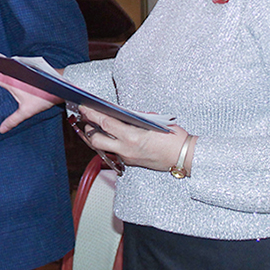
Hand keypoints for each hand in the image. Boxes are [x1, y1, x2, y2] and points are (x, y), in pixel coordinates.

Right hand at [0, 70, 61, 132]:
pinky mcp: (31, 69)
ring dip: (7, 78)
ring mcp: (23, 69)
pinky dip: (16, 77)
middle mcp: (15, 72)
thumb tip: (1, 129)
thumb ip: (13, 120)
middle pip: (0, 73)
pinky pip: (18, 71)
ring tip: (8, 90)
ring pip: (10, 71)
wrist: (62, 86)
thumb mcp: (26, 111)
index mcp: (10, 80)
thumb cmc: (44, 96)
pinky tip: (20, 87)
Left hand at [75, 106, 190, 172]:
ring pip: (102, 148)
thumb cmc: (174, 138)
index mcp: (132, 137)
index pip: (105, 124)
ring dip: (95, 137)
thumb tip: (123, 112)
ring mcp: (127, 158)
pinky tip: (107, 136)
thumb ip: (136, 117)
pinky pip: (113, 152)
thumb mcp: (154, 121)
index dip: (92, 115)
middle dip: (88, 128)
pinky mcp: (130, 163)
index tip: (85, 107)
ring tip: (92, 126)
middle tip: (85, 117)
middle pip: (96, 140)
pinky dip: (108, 144)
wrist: (184, 157)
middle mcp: (126, 149)